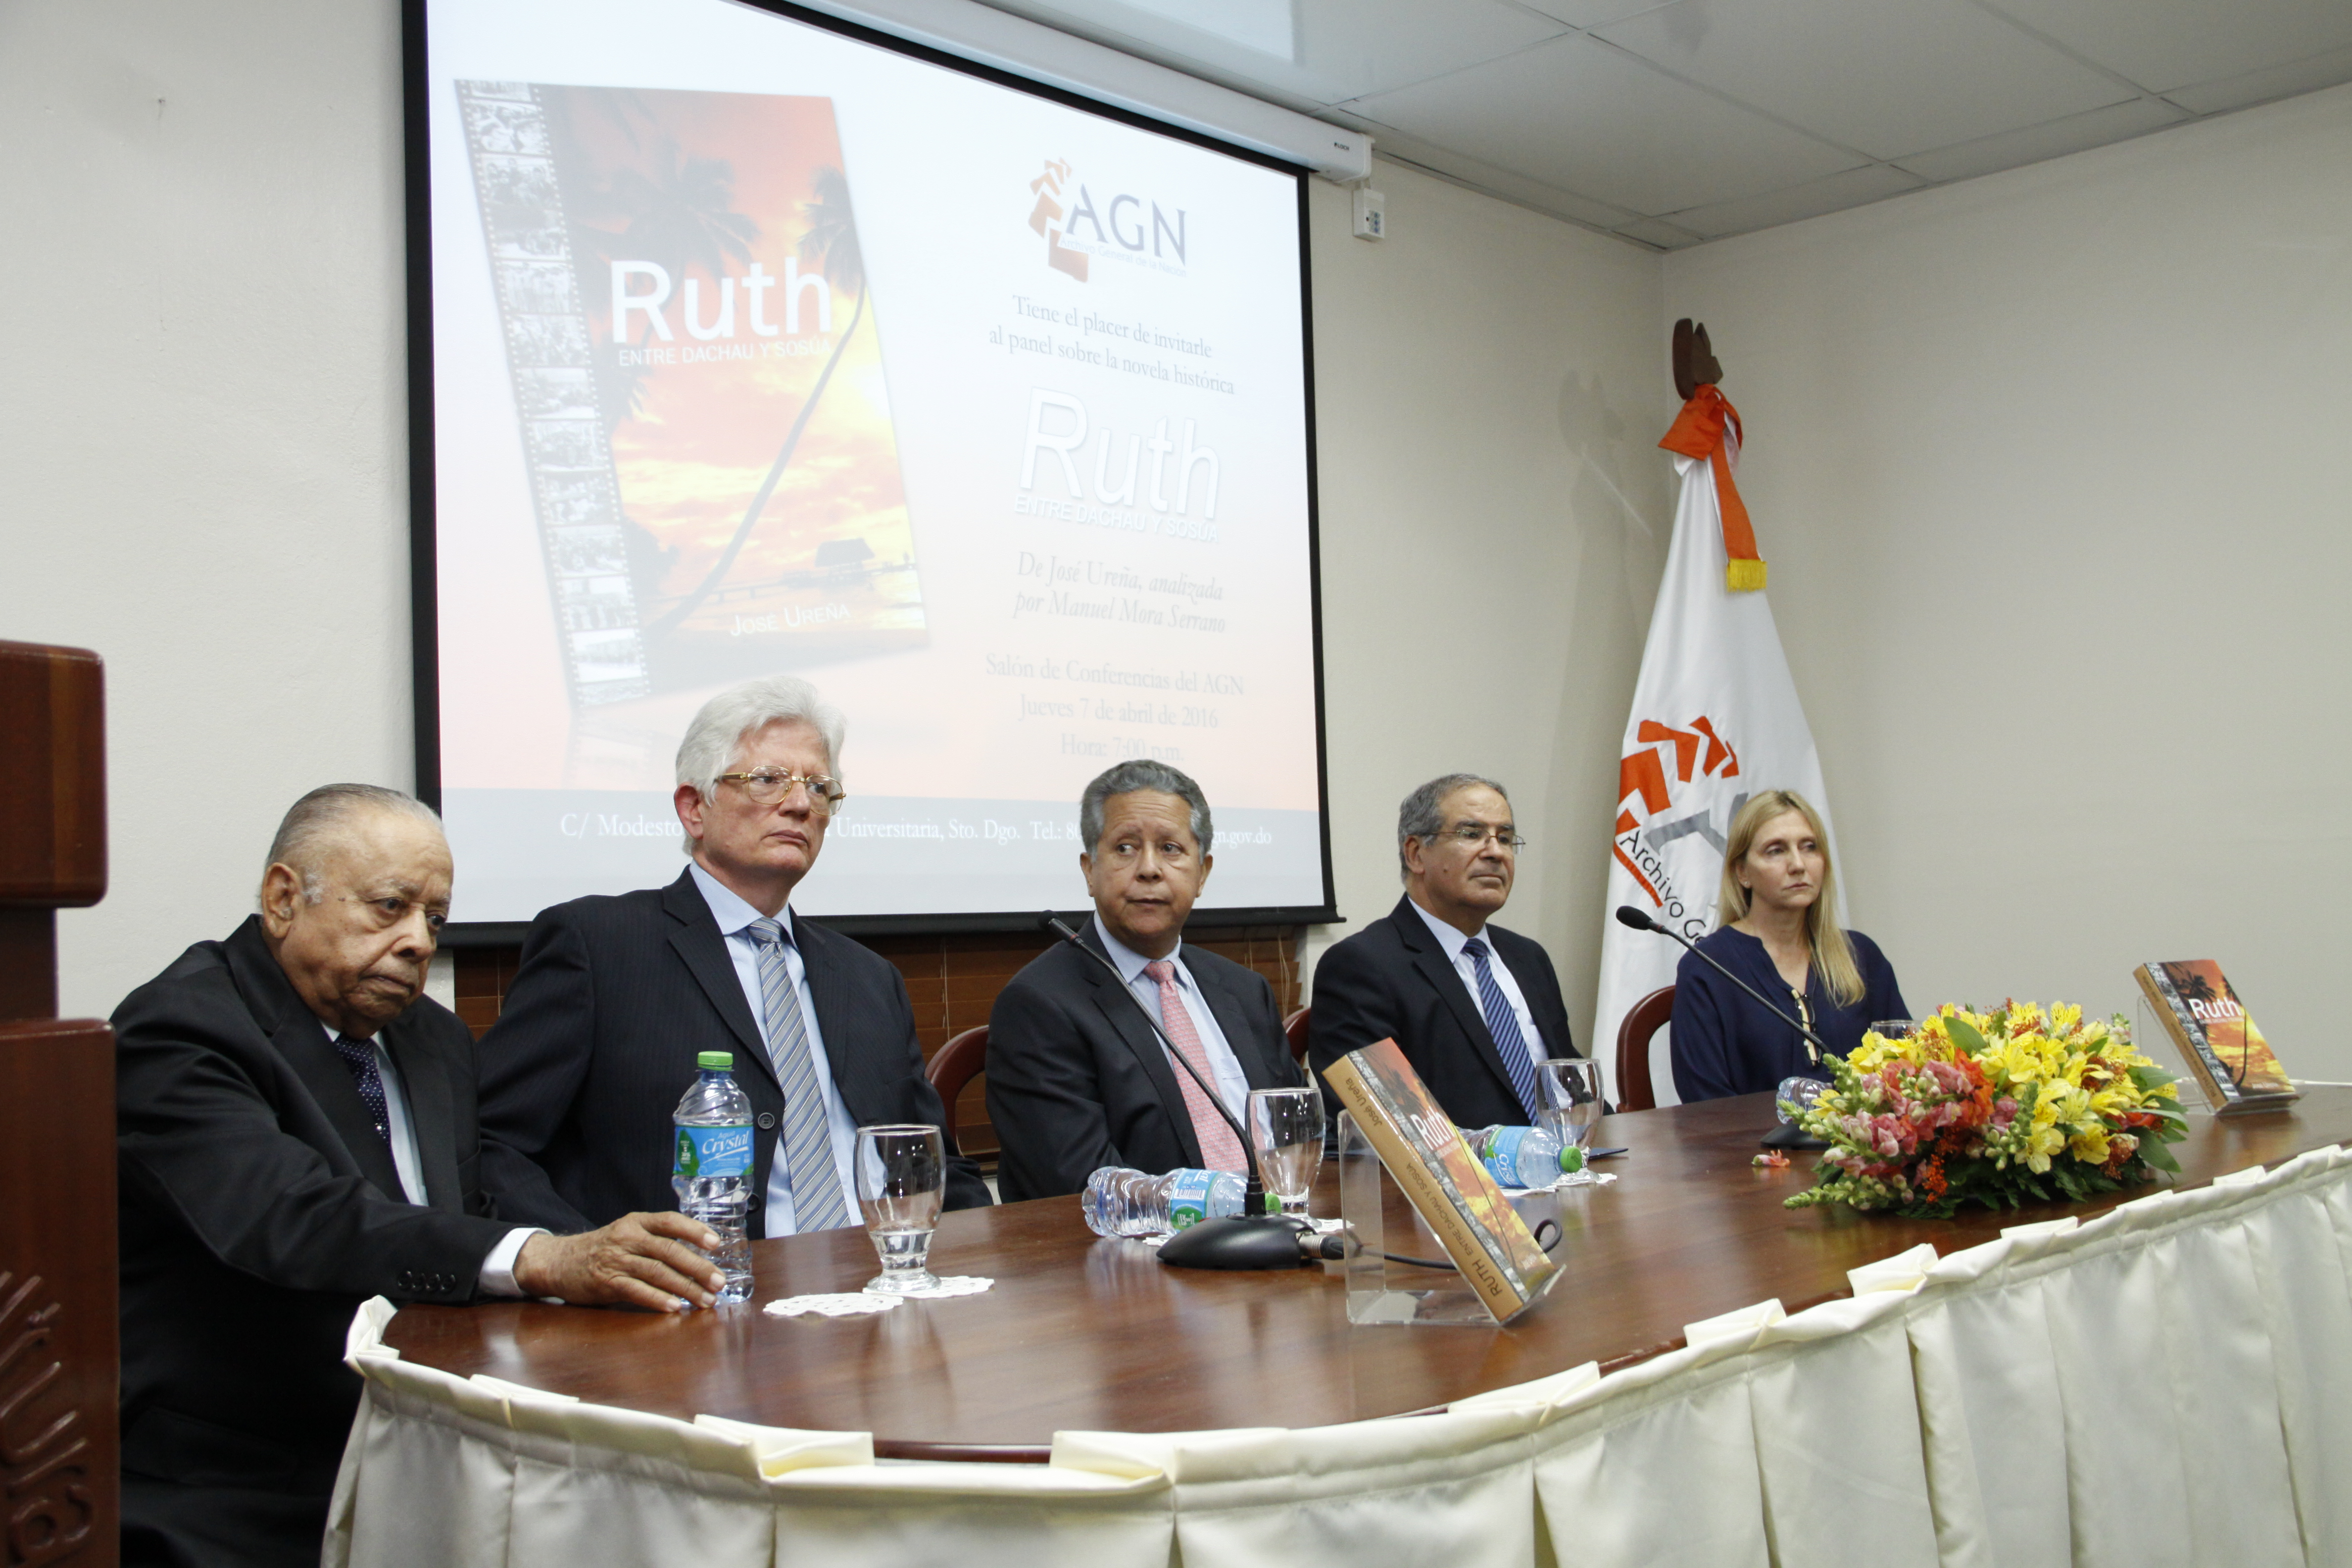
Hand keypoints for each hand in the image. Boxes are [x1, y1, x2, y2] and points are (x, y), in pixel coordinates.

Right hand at [512, 1212, 726, 1311]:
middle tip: (719, 1282)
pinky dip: (657, 1299)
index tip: (716, 1243)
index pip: (670, 1221)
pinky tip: (674, 1308)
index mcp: (637, 1222)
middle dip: (697, 1267)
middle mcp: (627, 1238)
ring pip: (657, 1273)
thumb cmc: (604, 1249)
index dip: (694, 1230)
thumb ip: (657, 1240)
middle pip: (668, 1251)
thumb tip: (699, 1255)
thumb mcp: (629, 1234)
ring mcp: (616, 1260)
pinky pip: (637, 1291)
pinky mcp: (607, 1282)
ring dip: (684, 1288)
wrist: (560, 1261)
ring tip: (705, 1300)